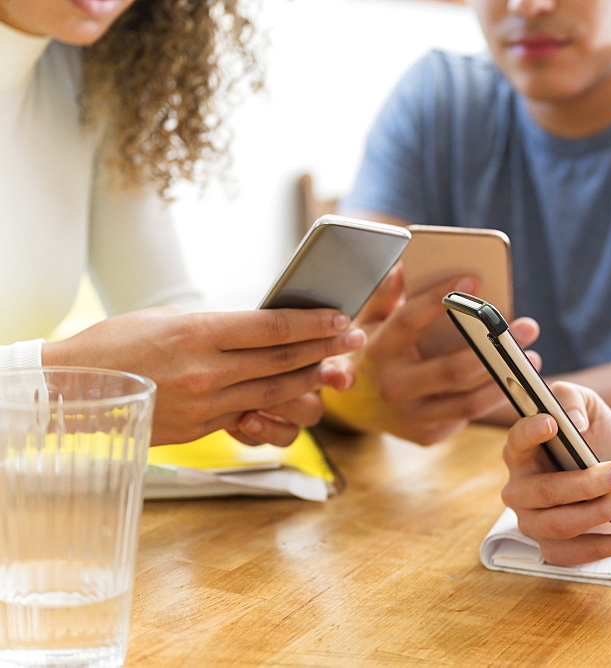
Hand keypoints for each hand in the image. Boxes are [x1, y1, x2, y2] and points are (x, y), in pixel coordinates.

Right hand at [42, 305, 364, 445]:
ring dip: (312, 381)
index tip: (341, 318)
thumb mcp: (170, 319)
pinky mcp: (202, 428)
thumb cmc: (118, 344)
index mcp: (200, 333)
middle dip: (327, 350)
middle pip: (285, 361)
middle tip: (355, 341)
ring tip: (332, 369)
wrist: (74, 390)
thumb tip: (262, 331)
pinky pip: (251, 416)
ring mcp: (207, 405)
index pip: (275, 329)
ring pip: (276, 393)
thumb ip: (220, 327)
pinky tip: (296, 397)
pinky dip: (278, 406)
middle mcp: (208, 371)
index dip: (315, 324)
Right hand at [321, 269, 539, 444]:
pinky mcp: (426, 435)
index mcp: (378, 349)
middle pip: (450, 369)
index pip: (409, 320)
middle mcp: (392, 385)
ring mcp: (409, 416)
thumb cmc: (375, 352)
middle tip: (525, 327)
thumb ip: (388, 292)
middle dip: (493, 347)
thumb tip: (408, 262)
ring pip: (467, 402)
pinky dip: (495, 398)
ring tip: (532, 358)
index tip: (474, 279)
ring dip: (506, 380)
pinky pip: (467, 416)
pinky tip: (515, 380)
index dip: (439, 299)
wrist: (357, 407)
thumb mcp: (371, 320)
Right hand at [501, 382, 610, 565]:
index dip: (530, 433)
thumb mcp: (589, 408)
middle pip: (545, 492)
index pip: (516, 442)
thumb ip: (573, 399)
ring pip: (563, 525)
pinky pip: (584, 554)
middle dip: (586, 484)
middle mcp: (520, 491)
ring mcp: (535, 524)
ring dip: (604, 512)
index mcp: (521, 453)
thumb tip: (572, 420)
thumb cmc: (598, 440)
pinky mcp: (557, 551)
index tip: (552, 424)